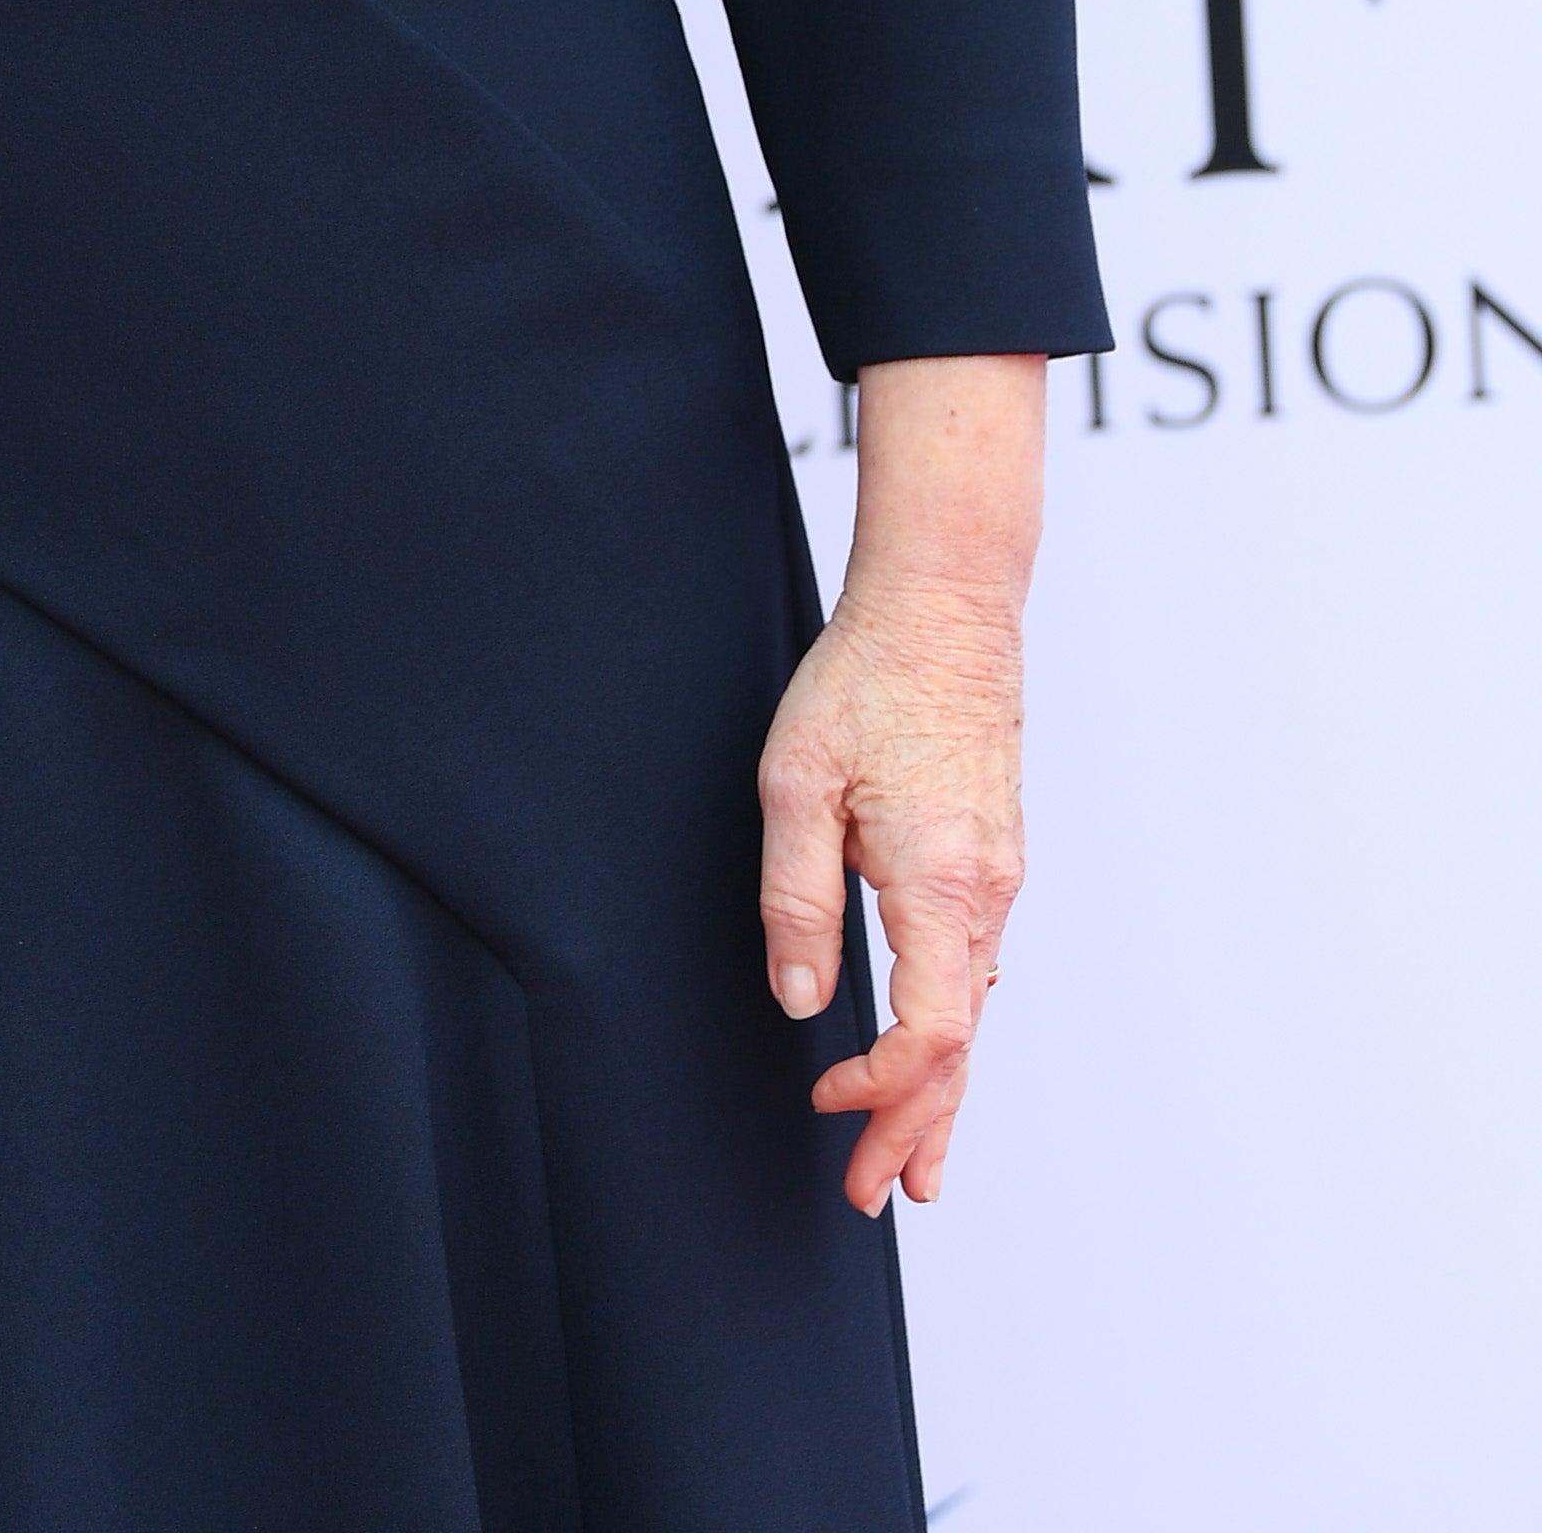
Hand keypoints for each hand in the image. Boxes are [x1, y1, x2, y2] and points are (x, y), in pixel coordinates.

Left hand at [757, 352, 1044, 1211]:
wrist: (947, 601)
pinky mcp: (993, 853)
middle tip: (877, 1195)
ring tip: (915, 1159)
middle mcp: (986, 893)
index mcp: (942, 887)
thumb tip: (802, 1002)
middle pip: (961, 1046)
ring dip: (942, 1088)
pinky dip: (957, 1027)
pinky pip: (977, 967)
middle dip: (917, 1127)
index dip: (880, 1089)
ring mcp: (999, 875)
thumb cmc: (866, 681)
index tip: (826, 1105)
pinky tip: (939, 1050)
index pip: (928, 1036)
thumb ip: (797, 900)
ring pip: (974, 1011)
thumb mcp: (798, 785)